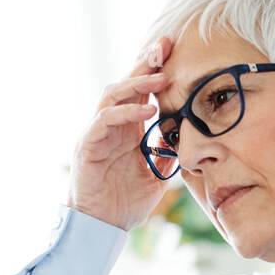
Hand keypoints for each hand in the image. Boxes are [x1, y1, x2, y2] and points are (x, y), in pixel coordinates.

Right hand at [67, 36, 174, 231]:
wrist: (102, 227)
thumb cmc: (124, 203)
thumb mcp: (156, 178)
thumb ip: (167, 157)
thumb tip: (186, 143)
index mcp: (128, 129)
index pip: (141, 91)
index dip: (155, 70)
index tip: (175, 52)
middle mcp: (111, 125)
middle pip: (127, 84)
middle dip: (145, 63)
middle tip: (165, 46)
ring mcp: (97, 132)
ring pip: (113, 95)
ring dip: (137, 84)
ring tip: (161, 78)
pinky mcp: (88, 145)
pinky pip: (105, 120)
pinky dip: (126, 112)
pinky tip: (147, 111)